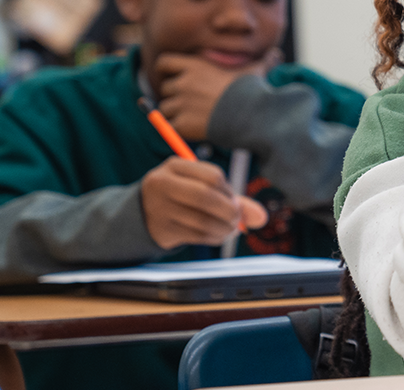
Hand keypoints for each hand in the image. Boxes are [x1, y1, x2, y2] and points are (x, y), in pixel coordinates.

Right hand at [140, 157, 268, 249]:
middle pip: (205, 196)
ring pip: (203, 220)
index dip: (229, 190)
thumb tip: (262, 217)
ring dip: (224, 228)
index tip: (233, 199)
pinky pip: (196, 236)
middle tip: (236, 218)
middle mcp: (162, 184)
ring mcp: (159, 208)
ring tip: (230, 228)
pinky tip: (218, 235)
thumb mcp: (199, 186)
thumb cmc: (180, 196)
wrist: (141, 214)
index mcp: (174, 166)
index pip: (212, 175)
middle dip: (229, 210)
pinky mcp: (161, 229)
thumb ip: (232, 198)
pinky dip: (215, 237)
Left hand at [155, 51, 279, 140]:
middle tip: (192, 104)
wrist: (252, 116)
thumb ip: (261, 62)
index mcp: (195, 67)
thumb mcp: (255, 72)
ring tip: (195, 118)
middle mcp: (184, 83)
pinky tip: (195, 129)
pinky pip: (170, 127)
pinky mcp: (182, 124)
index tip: (174, 78)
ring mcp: (181, 104)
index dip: (166, 71)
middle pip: (165, 89)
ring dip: (176, 114)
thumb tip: (276, 55)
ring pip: (165, 109)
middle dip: (175, 96)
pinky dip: (179, 129)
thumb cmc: (253, 93)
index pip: (163, 62)